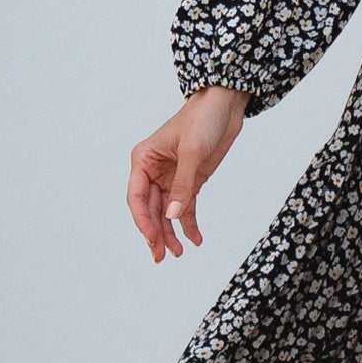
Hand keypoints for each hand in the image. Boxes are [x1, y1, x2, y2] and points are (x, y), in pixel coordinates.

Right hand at [127, 86, 249, 261]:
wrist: (224, 106)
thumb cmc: (202, 119)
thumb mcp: (192, 152)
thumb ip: (182, 185)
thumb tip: (172, 215)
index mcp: (143, 160)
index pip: (137, 198)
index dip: (143, 221)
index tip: (153, 240)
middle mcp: (153, 171)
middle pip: (150, 209)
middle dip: (156, 233)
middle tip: (162, 257)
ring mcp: (171, 177)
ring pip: (166, 212)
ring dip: (171, 233)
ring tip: (178, 253)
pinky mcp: (190, 181)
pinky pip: (185, 207)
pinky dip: (189, 224)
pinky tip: (195, 239)